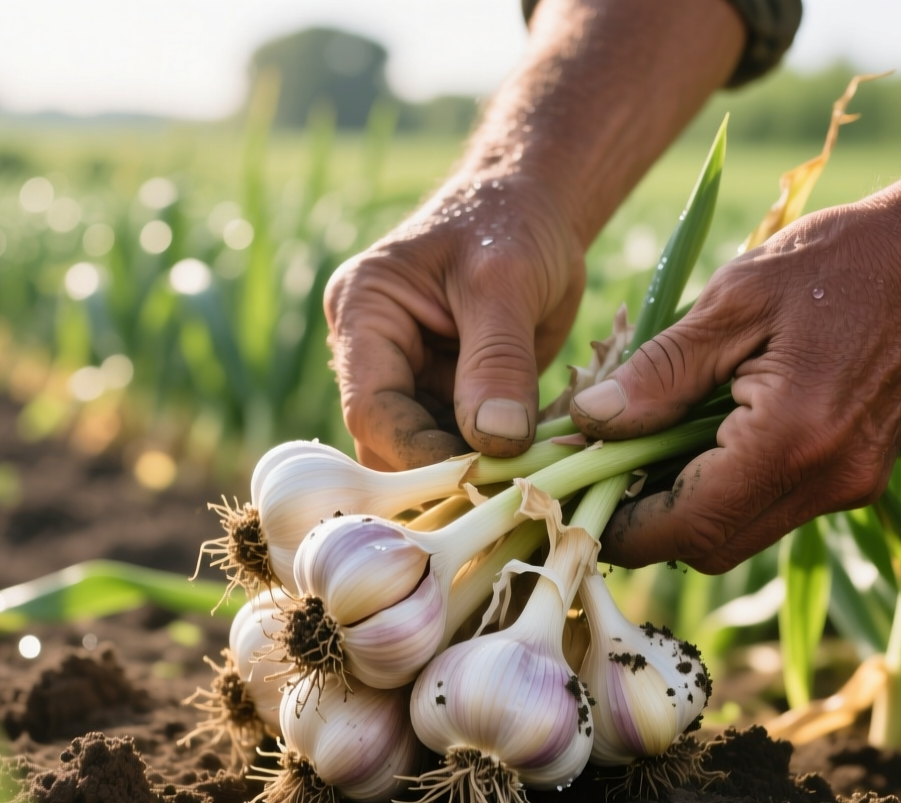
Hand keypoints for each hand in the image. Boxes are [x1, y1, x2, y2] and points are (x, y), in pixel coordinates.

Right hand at [324, 178, 586, 468]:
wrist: (536, 211)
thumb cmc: (512, 225)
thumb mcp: (506, 283)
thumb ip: (498, 361)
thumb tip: (496, 442)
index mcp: (364, 315)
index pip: (371, 407)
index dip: (417, 452)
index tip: (478, 476)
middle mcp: (374, 355)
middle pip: (388, 443)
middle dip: (442, 472)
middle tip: (507, 493)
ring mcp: (410, 381)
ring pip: (423, 456)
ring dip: (471, 474)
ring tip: (526, 485)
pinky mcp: (447, 399)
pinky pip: (459, 448)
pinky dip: (493, 463)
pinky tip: (532, 472)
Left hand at [571, 202, 900, 571]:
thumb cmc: (835, 262)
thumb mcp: (734, 300)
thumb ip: (659, 371)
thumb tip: (590, 421)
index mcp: (792, 439)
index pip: (686, 526)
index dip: (622, 525)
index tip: (578, 490)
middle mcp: (826, 480)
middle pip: (712, 547)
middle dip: (649, 523)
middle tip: (605, 469)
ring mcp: (849, 486)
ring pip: (742, 535)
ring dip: (687, 508)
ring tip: (648, 446)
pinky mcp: (858, 478)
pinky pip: (773, 510)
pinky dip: (727, 491)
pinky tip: (703, 438)